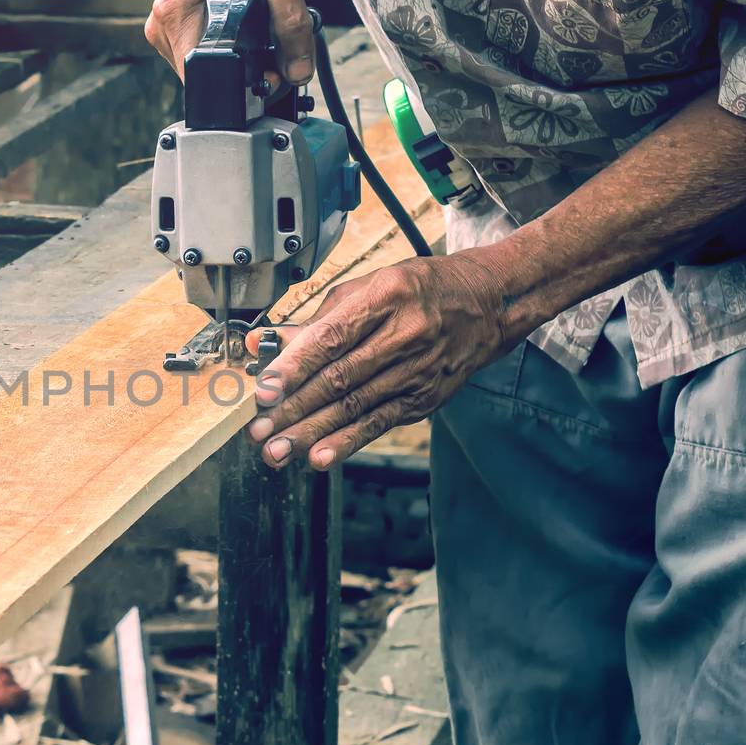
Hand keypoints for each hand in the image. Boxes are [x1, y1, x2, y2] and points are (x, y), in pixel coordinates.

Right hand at [145, 0, 315, 86]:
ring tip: (260, 38)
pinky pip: (201, 52)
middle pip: (203, 77)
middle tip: (274, 56)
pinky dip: (227, 50)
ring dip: (235, 64)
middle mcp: (161, 24)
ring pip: (204, 67)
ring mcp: (166, 25)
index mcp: (172, 14)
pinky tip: (244, 32)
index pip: (202, 79)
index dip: (239, 87)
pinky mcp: (176, 23)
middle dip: (241, 75)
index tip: (270, 75)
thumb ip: (292, 21)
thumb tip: (299, 71)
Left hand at [244, 250, 516, 468]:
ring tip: (278, 450)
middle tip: (259, 430)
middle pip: (341, 377)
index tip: (266, 388)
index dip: (296, 366)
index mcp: (387, 297)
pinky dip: (347, 442)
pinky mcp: (424, 398)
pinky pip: (379, 423)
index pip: (334, 337)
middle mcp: (405, 334)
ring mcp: (417, 370)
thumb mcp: (368, 287)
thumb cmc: (418, 291)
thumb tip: (264, 343)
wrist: (485, 306)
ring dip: (312, 432)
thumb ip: (315, 320)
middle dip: (294, 408)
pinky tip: (320, 457)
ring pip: (356, 406)